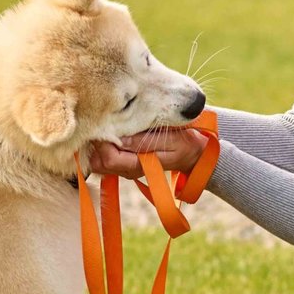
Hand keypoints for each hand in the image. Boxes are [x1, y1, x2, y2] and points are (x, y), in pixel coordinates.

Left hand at [88, 128, 208, 177]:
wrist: (196, 154)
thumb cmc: (186, 143)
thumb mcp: (171, 139)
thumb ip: (145, 141)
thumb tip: (120, 139)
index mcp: (139, 166)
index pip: (108, 159)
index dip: (103, 142)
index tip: (108, 123)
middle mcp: (129, 170)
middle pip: (98, 163)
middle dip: (97, 144)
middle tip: (105, 124)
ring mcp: (126, 168)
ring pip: (98, 162)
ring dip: (100, 145)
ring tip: (109, 126)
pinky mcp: (125, 162)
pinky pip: (105, 158)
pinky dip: (105, 146)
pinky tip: (113, 131)